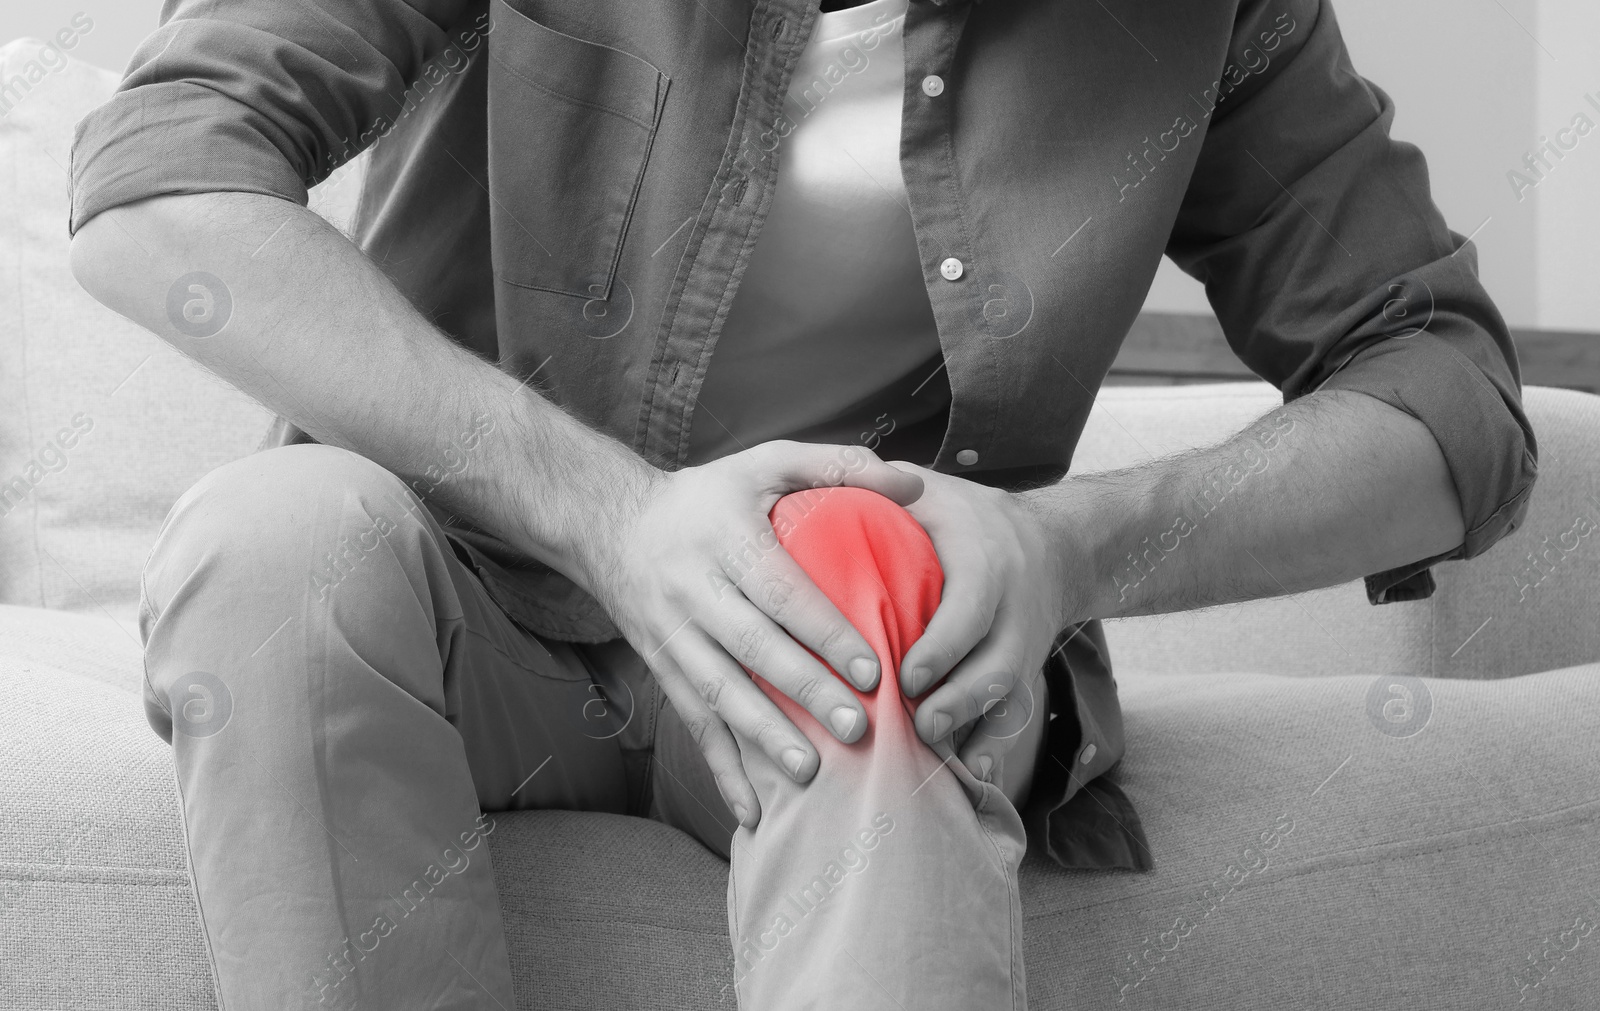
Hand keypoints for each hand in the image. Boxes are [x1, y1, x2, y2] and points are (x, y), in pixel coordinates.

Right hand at [574, 441, 923, 828]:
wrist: (610, 524)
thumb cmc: (709, 495)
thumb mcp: (765, 462)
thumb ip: (838, 466)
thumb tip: (913, 486)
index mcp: (725, 538)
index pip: (778, 590)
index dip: (823, 630)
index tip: (870, 666)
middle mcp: (692, 589)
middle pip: (751, 648)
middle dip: (803, 692)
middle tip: (857, 727)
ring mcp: (672, 635)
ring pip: (719, 694)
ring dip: (763, 738)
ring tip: (810, 773)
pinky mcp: (663, 669)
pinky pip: (693, 723)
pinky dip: (721, 770)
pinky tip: (751, 812)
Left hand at [890, 464, 1085, 782]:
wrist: (1057, 546)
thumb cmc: (968, 517)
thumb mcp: (931, 493)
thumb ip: (879, 492)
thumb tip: (809, 491)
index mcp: (988, 561)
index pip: (971, 611)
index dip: (943, 649)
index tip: (906, 677)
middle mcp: (1016, 608)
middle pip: (998, 666)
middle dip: (959, 703)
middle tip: (918, 728)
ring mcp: (1025, 647)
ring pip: (1009, 698)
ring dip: (973, 731)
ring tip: (931, 757)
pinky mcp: (1025, 674)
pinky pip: (1015, 716)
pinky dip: (992, 747)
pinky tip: (969, 778)